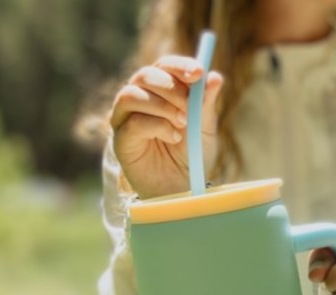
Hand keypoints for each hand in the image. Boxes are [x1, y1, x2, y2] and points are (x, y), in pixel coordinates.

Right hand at [110, 56, 223, 199]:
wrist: (182, 188)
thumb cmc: (192, 156)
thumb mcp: (205, 128)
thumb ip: (206, 104)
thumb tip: (215, 77)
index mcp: (161, 90)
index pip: (164, 65)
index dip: (180, 65)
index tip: (198, 72)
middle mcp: (139, 98)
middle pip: (144, 75)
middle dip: (170, 86)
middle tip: (189, 103)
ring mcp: (126, 118)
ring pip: (132, 94)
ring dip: (161, 106)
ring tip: (182, 123)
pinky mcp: (120, 139)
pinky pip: (132, 122)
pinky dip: (156, 126)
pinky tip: (173, 137)